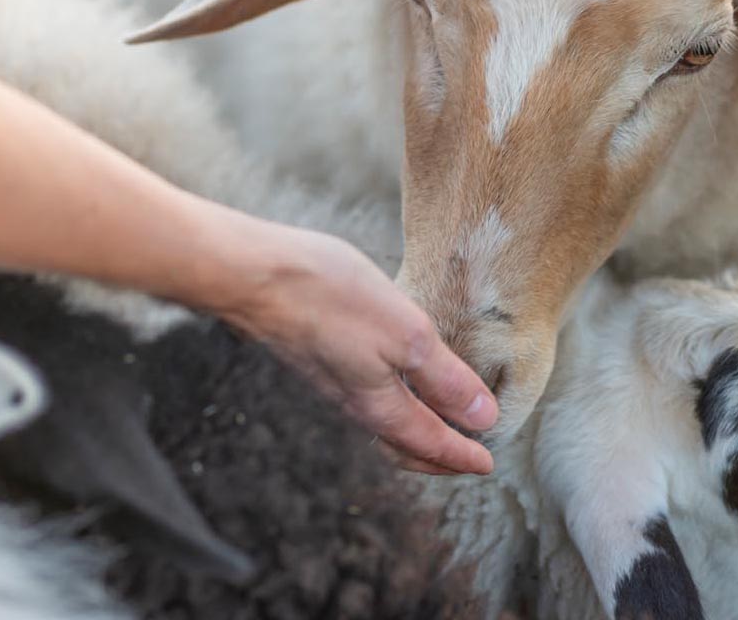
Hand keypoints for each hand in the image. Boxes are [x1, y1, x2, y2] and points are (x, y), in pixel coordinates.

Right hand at [218, 222, 497, 474]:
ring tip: (429, 423)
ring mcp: (327, 377)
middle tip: (462, 458)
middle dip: (434, 455)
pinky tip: (383, 375)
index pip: (429, 442)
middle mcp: (351, 399)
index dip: (461, 455)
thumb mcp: (405, 333)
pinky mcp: (312, 352)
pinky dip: (384, 400)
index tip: (486, 463)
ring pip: (377, 420)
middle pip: (400, 442)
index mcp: (379, 402)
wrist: (251, 275)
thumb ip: (443, 377)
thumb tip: (482, 417)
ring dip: (409, 430)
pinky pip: (357, 394)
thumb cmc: (327, 297)